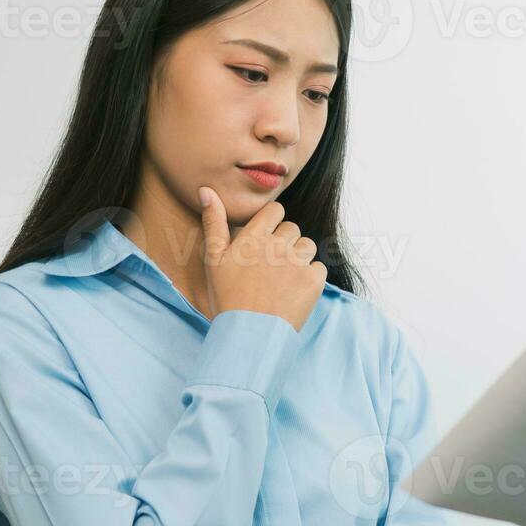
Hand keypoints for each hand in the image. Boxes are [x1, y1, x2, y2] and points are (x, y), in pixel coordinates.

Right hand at [198, 187, 326, 332]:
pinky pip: (319, 268)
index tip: (266, 240)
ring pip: (307, 246)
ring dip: (299, 258)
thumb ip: (214, 223)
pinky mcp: (314, 280)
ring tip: (283, 280)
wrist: (249, 336)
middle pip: (292, 229)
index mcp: (253, 237)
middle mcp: (277, 245)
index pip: (275, 211)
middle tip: (270, 269)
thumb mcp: (213, 260)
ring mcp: (297, 262)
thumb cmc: (227, 299)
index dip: (272, 223)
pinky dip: (310, 277)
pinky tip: (294, 292)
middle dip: (284, 243)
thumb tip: (206, 190)